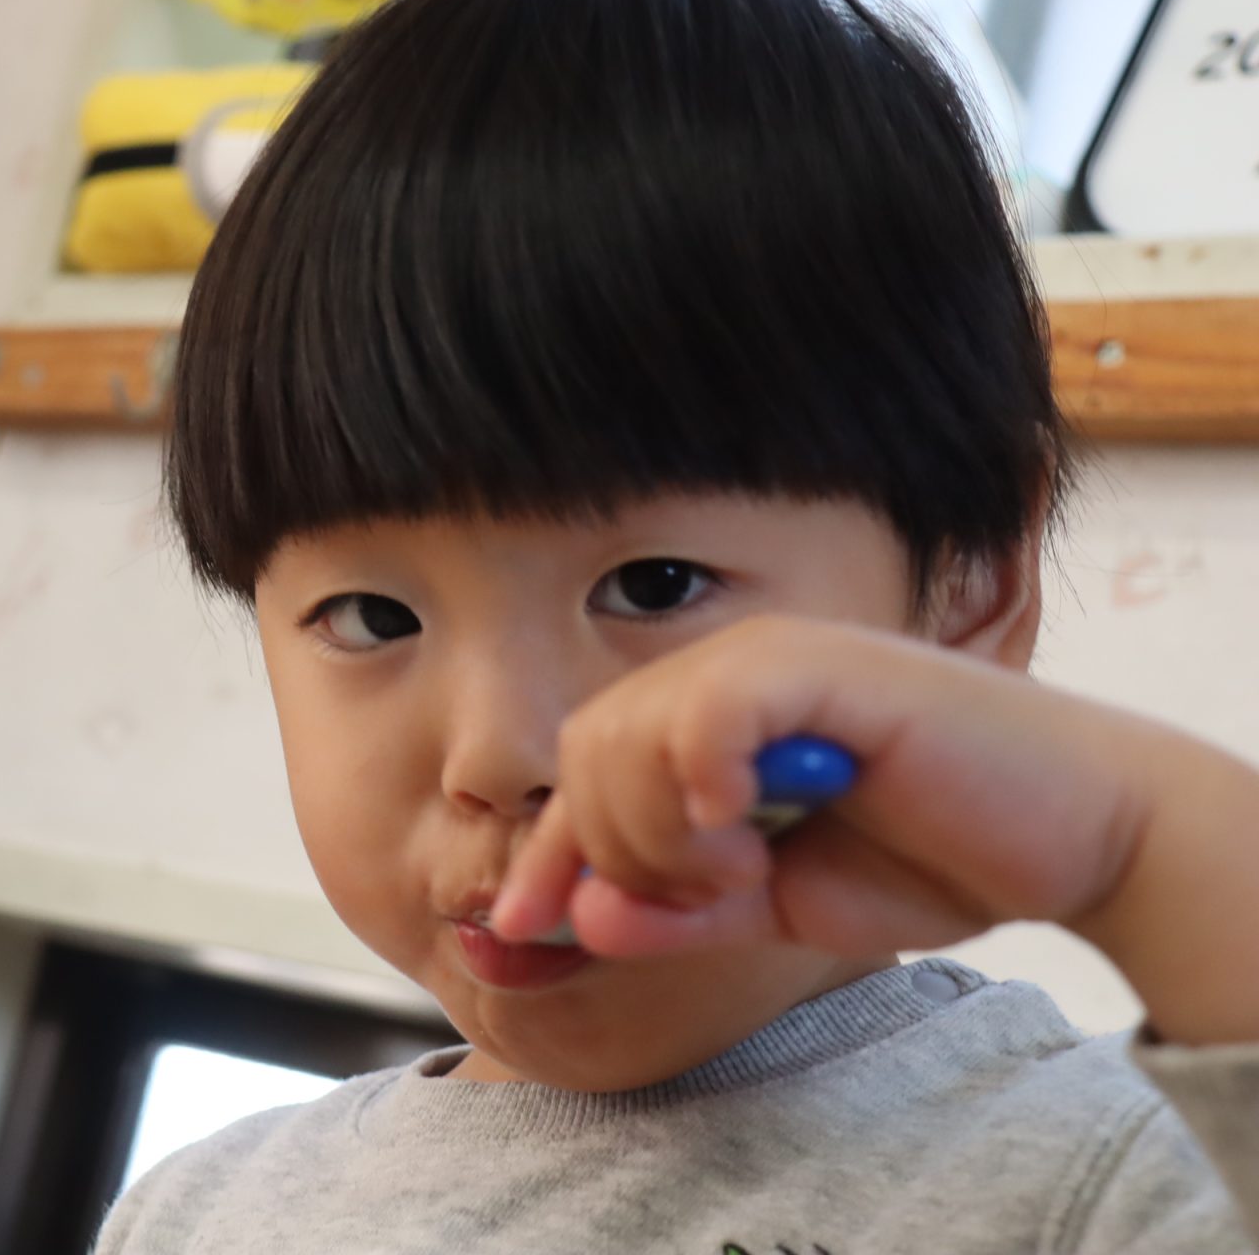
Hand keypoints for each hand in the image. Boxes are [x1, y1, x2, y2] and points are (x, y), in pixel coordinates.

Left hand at [489, 614, 1164, 962]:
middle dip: (618, 851)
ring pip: (628, 734)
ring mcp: (772, 658)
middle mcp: (724, 671)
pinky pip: (708, 708)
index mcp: (703, 718)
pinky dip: (700, 772)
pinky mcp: (824, 663)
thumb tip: (581, 920)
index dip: (544, 856)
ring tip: (746, 868)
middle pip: (586, 755)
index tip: (515, 929)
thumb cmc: (926, 857)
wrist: (1071, 838)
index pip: (581, 778)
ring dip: (662, 831)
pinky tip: (741, 815)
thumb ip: (681, 910)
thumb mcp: (777, 904)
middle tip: (713, 893)